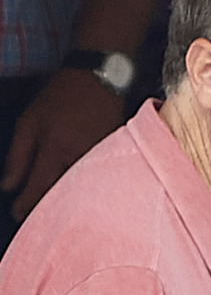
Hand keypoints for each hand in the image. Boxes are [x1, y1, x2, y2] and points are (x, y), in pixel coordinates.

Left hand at [0, 69, 123, 221]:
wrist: (100, 78)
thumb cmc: (62, 97)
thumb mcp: (29, 121)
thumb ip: (18, 156)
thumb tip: (8, 186)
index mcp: (56, 148)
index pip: (38, 189)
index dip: (25, 206)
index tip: (17, 215)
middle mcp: (80, 156)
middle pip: (63, 195)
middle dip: (48, 208)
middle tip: (36, 216)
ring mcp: (101, 157)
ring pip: (82, 189)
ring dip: (69, 200)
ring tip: (59, 208)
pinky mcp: (115, 155)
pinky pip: (98, 178)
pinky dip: (87, 187)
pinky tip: (80, 191)